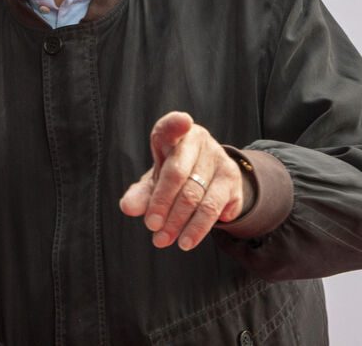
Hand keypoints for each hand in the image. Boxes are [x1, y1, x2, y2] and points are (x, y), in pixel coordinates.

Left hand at [118, 111, 251, 250]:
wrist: (209, 180)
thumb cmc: (174, 175)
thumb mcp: (154, 182)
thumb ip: (141, 193)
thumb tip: (128, 207)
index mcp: (174, 134)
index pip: (171, 127)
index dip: (175, 125)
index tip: (182, 122)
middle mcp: (199, 141)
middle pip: (178, 173)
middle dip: (162, 204)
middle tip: (152, 228)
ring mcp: (219, 159)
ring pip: (197, 196)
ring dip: (180, 223)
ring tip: (166, 241)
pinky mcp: (233, 180)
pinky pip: (215, 208)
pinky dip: (199, 227)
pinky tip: (188, 239)